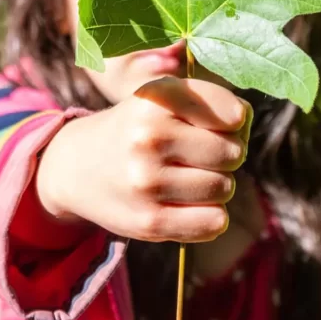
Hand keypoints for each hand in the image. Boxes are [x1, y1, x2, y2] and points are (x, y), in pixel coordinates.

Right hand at [36, 77, 250, 242]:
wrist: (76, 166)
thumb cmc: (138, 128)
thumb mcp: (163, 97)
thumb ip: (211, 102)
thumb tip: (244, 122)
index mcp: (157, 98)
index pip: (232, 114)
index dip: (234, 121)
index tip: (218, 124)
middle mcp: (149, 137)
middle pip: (233, 153)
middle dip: (226, 155)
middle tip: (200, 155)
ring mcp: (147, 181)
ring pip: (225, 188)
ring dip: (216, 186)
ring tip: (188, 177)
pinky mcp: (149, 221)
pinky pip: (213, 222)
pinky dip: (211, 216)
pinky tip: (189, 204)